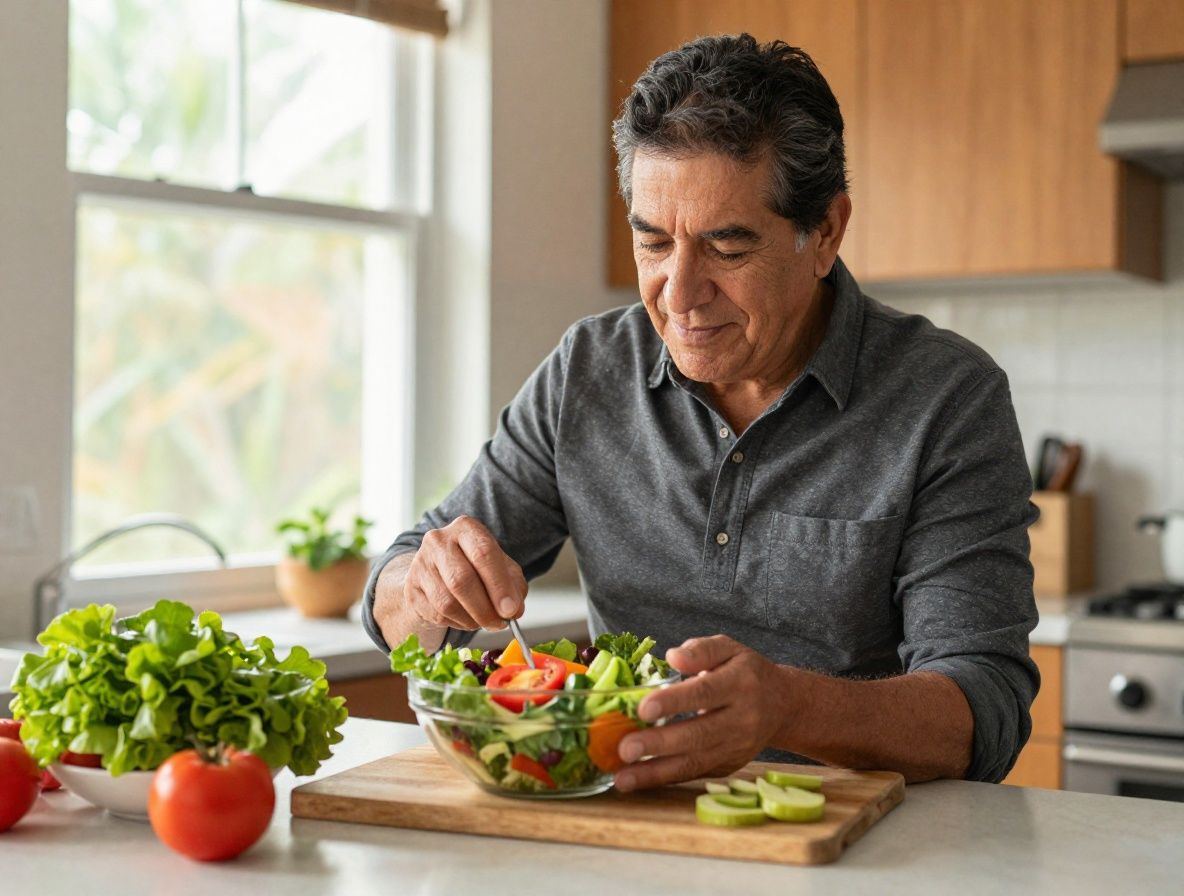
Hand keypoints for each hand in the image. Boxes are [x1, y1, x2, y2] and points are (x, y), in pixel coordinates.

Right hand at [402, 516, 527, 631]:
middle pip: (462, 580)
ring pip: (447, 602)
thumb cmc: (477, 568)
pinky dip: (457, 623)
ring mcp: (421, 564)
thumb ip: (513, 586)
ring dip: (472, 619)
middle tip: (500, 623)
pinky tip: (466, 618)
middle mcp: (439, 541)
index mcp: (466, 528)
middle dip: (485, 608)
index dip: (499, 585)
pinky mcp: (411, 588)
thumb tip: (514, 610)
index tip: (511, 610)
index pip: (483, 554)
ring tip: (485, 621)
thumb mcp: (502, 568)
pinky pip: (436, 614)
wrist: (440, 572)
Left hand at [613, 635, 788, 791]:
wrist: (783, 705)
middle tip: (625, 748)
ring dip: (656, 773)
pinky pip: (694, 774)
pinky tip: (637, 781)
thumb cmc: (746, 672)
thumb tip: (673, 657)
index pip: (705, 693)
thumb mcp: (729, 649)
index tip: (644, 709)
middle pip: (699, 734)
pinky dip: (664, 779)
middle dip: (659, 744)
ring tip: (622, 778)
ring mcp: (736, 747)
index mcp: (740, 684)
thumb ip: (701, 650)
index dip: (674, 702)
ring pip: (695, 762)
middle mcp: (741, 719)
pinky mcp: (728, 766)